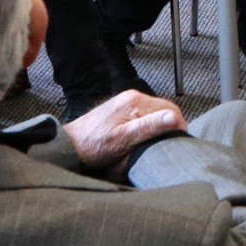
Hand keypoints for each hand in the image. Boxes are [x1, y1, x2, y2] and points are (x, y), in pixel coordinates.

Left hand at [62, 90, 184, 178]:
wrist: (67, 146)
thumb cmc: (91, 146)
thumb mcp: (121, 140)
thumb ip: (147, 128)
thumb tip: (173, 118)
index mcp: (135, 102)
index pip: (170, 110)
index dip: (178, 128)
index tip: (178, 145)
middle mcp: (133, 97)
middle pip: (164, 110)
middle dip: (168, 129)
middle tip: (165, 148)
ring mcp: (127, 102)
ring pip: (155, 114)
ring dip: (158, 129)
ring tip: (154, 145)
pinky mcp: (122, 109)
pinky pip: (144, 116)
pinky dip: (148, 127)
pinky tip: (142, 139)